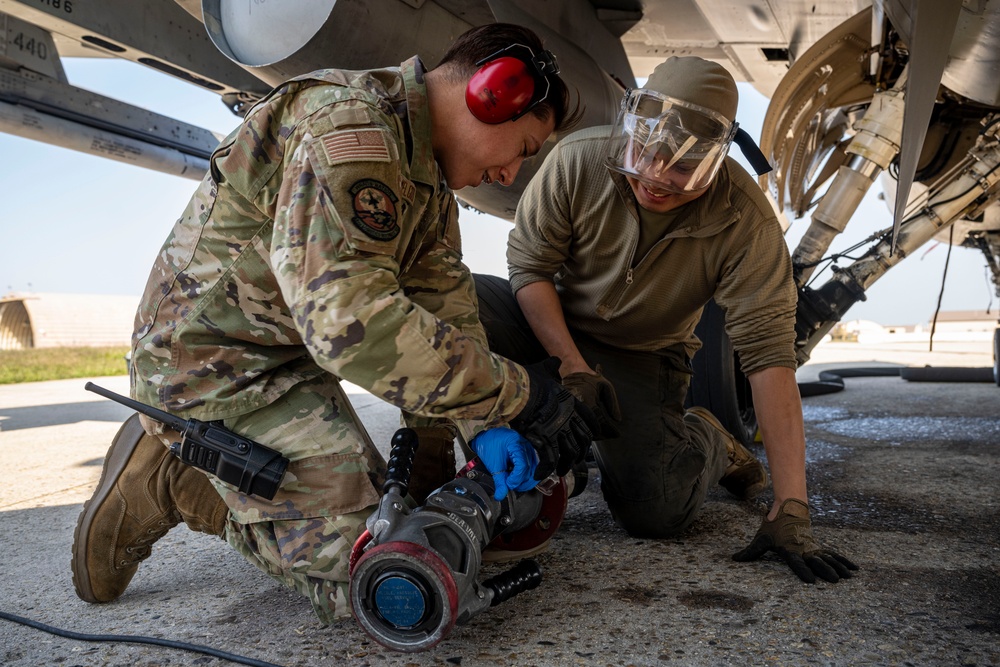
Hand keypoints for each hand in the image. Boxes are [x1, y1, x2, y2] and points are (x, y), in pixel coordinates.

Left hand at [470, 427, 538, 499]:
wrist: (487, 437)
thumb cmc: (489, 445)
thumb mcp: (493, 464)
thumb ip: (499, 481)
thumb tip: (501, 495)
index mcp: (517, 444)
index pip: (523, 465)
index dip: (516, 478)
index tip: (507, 484)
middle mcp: (526, 446)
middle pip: (530, 470)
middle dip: (520, 481)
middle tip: (508, 485)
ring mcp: (529, 450)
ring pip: (534, 471)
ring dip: (524, 481)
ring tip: (512, 483)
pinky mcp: (529, 455)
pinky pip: (532, 469)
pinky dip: (525, 477)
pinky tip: (516, 479)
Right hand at [510, 358, 598, 479]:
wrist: (517, 390)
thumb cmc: (529, 380)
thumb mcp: (544, 369)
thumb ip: (552, 366)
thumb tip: (556, 360)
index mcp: (571, 404)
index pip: (589, 419)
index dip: (593, 430)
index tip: (592, 436)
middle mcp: (568, 419)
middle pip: (582, 440)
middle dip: (581, 451)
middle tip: (577, 458)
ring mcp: (557, 431)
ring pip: (569, 454)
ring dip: (566, 464)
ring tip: (561, 470)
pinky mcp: (544, 441)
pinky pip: (549, 460)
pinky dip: (545, 469)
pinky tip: (540, 475)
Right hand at [561, 365, 621, 438]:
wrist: (572, 372)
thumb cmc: (590, 379)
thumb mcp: (606, 387)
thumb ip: (612, 403)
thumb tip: (618, 419)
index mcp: (587, 400)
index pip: (600, 421)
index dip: (610, 429)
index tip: (617, 434)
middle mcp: (576, 406)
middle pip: (590, 429)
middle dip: (602, 435)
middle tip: (611, 435)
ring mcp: (569, 410)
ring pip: (583, 429)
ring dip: (594, 434)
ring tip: (604, 434)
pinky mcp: (565, 411)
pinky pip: (577, 424)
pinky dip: (586, 429)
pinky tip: (593, 430)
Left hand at [732, 499, 858, 582]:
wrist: (789, 508)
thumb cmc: (773, 526)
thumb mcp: (761, 538)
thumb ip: (750, 551)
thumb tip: (733, 560)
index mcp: (789, 549)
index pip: (796, 562)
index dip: (802, 571)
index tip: (810, 581)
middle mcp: (803, 549)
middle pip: (816, 561)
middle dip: (825, 571)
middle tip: (834, 581)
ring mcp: (812, 547)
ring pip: (828, 558)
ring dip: (838, 568)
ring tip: (848, 578)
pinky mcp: (818, 546)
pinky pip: (833, 554)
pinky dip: (844, 561)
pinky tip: (854, 569)